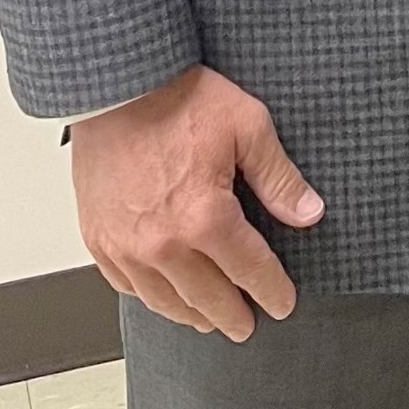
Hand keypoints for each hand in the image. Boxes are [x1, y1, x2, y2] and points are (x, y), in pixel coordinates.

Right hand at [70, 64, 323, 339]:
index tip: (283, 303)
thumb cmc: (180, 98)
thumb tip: (309, 214)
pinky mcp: (98, 240)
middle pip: (208, 299)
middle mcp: (163, 244)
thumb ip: (279, 177)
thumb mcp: (247, 125)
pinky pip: (128, 286)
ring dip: (192, 316)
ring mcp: (125, 247)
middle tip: (247, 324)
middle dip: (233, 316)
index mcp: (205, 217)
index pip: (250, 271)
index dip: (271, 291)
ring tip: (210, 320)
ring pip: (166, 303)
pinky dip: (152, 297)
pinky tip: (165, 296)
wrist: (116, 84)